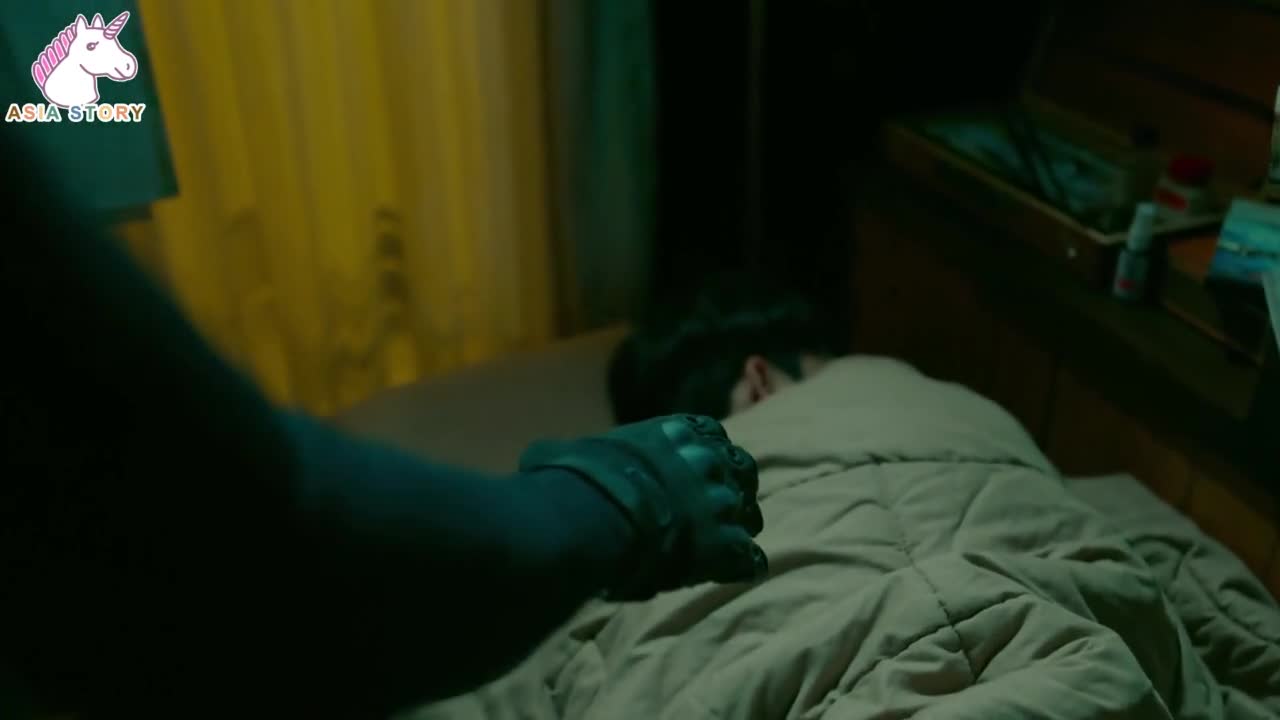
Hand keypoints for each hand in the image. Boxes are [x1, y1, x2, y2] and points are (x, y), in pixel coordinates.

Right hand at [519, 415, 766, 600]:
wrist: (585, 521)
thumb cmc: (571, 482)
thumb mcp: (573, 450)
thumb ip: (584, 452)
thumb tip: (549, 456)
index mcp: (676, 432)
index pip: (712, 435)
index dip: (706, 457)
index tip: (695, 474)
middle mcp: (707, 461)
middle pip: (741, 472)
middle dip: (730, 491)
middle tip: (712, 513)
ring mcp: (721, 503)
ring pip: (751, 515)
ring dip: (737, 530)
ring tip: (718, 548)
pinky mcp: (726, 546)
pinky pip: (750, 559)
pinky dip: (739, 568)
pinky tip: (722, 575)